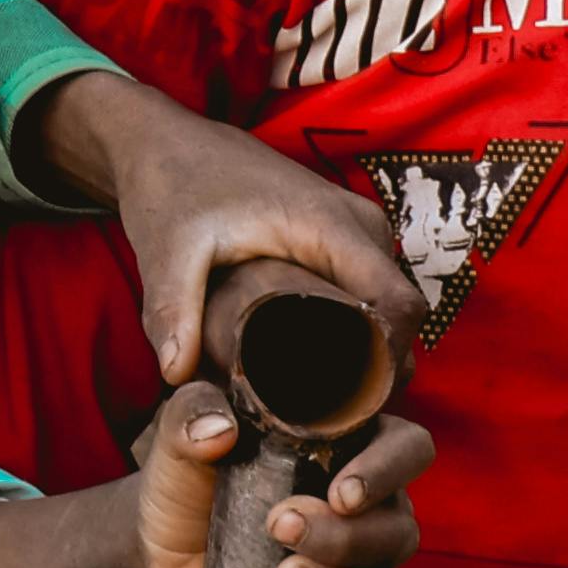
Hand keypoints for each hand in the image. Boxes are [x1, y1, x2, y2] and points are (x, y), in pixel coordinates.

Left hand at [25, 71, 423, 385]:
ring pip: (388, 310)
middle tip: (327, 425)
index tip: (349, 413)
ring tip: (319, 409)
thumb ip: (172, 309)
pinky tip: (315, 374)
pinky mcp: (345, 241)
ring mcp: (358, 233)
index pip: (400, 306)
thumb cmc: (174, 186)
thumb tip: (178, 375)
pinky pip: (371, 296)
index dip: (390, 366)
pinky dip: (356, 335)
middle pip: (400, 317)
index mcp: (332, 227)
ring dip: (367, 358)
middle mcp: (361, 228)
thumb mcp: (167, 248)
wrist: (170, 142)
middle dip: (376, 374)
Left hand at [134, 388, 428, 567]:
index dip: (388, 470)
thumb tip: (219, 430)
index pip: (406, 449)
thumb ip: (191, 417)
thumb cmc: (185, 487)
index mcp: (349, 453)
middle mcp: (369, 515)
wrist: (159, 558)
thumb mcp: (178, 444)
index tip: (340, 493)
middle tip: (279, 527)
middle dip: (344, 536)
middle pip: (398, 529)